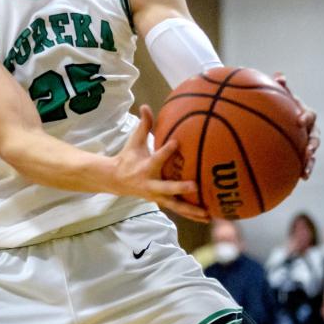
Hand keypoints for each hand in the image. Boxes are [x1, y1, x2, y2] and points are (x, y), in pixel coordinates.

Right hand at [113, 105, 209, 222]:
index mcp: (145, 167)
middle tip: (195, 185)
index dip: (166, 150)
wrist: (116, 181)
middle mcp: (151, 184)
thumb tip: (145, 105)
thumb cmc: (128, 158)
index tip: (176, 142)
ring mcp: (157, 196)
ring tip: (207, 213)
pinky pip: (178, 210)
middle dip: (180, 188)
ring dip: (191, 209)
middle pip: (167, 187)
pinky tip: (207, 217)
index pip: (156, 158)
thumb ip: (143, 125)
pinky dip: (192, 214)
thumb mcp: (134, 142)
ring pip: (175, 205)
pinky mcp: (162, 202)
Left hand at [275, 73, 318, 178]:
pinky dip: (299, 171)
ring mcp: (306, 142)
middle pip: (315, 138)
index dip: (306, 117)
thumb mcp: (278, 95)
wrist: (280, 115)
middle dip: (312, 145)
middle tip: (308, 151)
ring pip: (311, 154)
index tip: (299, 121)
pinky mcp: (300, 153)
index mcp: (305, 114)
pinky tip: (295, 181)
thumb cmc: (278, 103)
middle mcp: (309, 129)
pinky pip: (301, 163)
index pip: (309, 115)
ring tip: (304, 173)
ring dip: (309, 163)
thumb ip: (279, 88)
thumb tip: (279, 76)